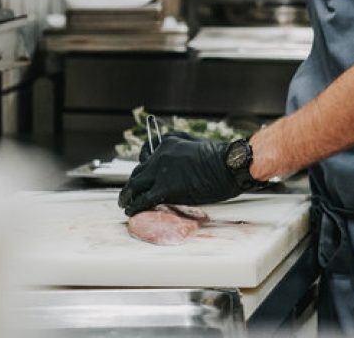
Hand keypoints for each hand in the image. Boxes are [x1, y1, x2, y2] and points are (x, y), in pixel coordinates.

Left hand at [118, 137, 239, 215]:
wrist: (227, 166)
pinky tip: (132, 212)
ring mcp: (160, 173)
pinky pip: (143, 200)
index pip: (147, 155)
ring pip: (135, 185)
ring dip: (128, 195)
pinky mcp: (165, 190)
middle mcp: (160, 156)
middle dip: (133, 183)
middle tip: (131, 191)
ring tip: (126, 202)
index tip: (142, 175)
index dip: (143, 168)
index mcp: (168, 143)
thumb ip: (179, 146)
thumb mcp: (195, 143)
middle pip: (138, 171)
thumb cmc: (218, 156)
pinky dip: (134, 207)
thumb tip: (169, 153)